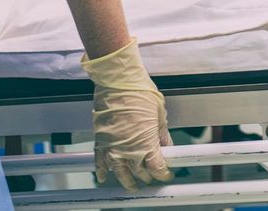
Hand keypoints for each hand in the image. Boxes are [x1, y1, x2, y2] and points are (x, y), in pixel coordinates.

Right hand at [81, 39, 173, 189]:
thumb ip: (162, 137)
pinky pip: (99, 161)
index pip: (156, 168)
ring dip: (126, 180)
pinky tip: (104, 177)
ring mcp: (112, 147)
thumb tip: (167, 147)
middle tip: (152, 177)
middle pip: (138, 172)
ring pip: (119, 172)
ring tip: (131, 185)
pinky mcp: (100, 141)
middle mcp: (128, 150)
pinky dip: (101, 170)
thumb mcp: (160, 117)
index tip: (167, 174)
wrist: (118, 83)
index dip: (163, 174)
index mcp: (146, 145)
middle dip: (147, 176)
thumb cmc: (140, 94)